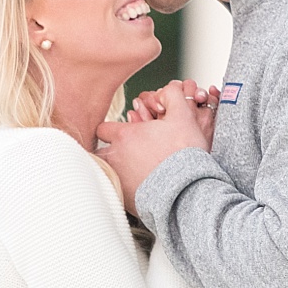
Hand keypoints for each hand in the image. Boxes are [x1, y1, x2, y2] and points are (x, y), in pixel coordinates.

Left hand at [97, 80, 215, 212]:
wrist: (188, 191)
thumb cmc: (185, 153)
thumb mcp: (183, 117)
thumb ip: (173, 96)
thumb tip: (168, 88)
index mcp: (124, 137)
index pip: (103, 128)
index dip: (114, 130)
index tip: (125, 135)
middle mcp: (114, 158)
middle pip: (100, 152)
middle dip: (109, 152)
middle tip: (127, 155)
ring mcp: (116, 180)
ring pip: (104, 172)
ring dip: (113, 170)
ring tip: (130, 172)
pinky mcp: (122, 199)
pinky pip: (114, 191)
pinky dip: (123, 189)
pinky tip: (138, 188)